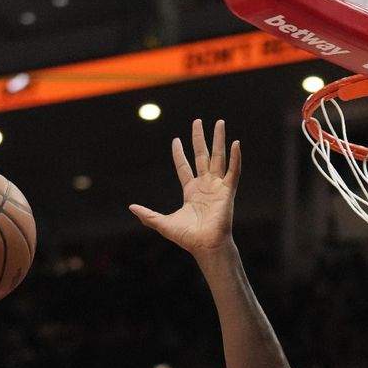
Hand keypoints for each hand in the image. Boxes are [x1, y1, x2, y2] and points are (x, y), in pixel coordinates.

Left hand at [129, 119, 240, 259]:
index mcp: (190, 191)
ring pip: (219, 158)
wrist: (205, 246)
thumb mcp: (163, 223)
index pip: (184, 167)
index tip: (175, 140)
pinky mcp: (228, 191)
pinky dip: (236, 158)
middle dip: (200, 138)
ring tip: (220, 122)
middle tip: (198, 121)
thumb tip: (131, 208)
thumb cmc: (187, 238)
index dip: (179, 153)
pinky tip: (236, 143)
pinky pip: (233, 171)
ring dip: (219, 140)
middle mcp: (205, 186)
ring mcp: (217, 187)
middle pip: (202, 156)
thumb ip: (148, 215)